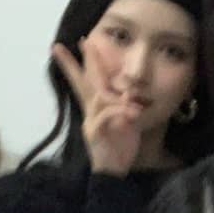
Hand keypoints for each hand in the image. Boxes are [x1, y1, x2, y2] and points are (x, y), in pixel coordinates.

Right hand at [52, 41, 143, 175]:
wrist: (114, 172)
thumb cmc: (121, 146)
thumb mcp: (128, 122)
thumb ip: (127, 105)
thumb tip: (130, 91)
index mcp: (99, 107)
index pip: (90, 80)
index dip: (86, 61)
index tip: (81, 41)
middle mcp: (91, 111)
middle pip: (84, 81)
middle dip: (81, 61)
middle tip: (80, 40)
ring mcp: (90, 121)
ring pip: (99, 97)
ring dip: (117, 98)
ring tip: (133, 103)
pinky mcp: (94, 133)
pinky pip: (104, 116)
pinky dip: (118, 113)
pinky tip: (131, 114)